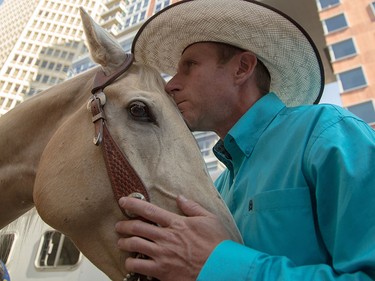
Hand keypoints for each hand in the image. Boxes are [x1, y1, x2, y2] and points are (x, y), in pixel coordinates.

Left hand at [115, 195, 231, 280]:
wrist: (221, 267)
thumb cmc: (217, 244)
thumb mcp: (209, 219)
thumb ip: (192, 207)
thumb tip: (179, 197)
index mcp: (176, 223)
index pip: (149, 210)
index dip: (133, 204)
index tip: (123, 201)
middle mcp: (166, 237)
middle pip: (137, 227)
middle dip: (124, 225)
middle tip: (119, 225)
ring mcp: (162, 254)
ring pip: (134, 245)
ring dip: (124, 242)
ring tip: (121, 242)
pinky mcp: (162, 271)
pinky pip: (139, 266)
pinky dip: (131, 262)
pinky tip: (130, 261)